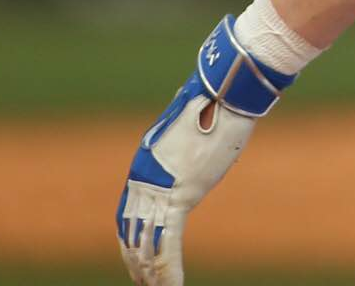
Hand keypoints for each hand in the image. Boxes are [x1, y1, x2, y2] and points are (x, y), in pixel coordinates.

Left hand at [116, 18, 296, 284]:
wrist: (227, 88)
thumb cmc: (218, 103)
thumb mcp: (196, 129)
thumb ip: (187, 147)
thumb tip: (193, 147)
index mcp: (145, 163)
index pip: (127, 214)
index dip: (129, 241)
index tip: (134, 260)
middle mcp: (144, 177)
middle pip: (131, 232)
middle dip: (136, 262)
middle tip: (142, 283)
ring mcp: (159, 187)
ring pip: (146, 243)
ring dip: (151, 272)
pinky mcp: (178, 194)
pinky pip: (166, 242)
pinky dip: (168, 269)